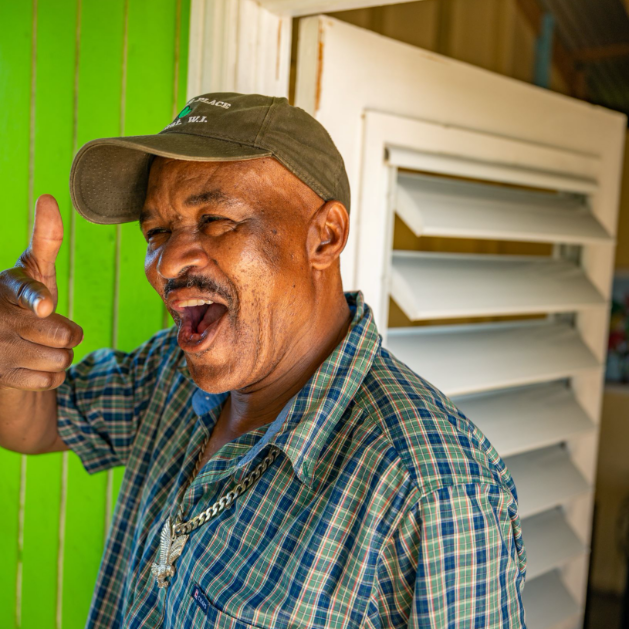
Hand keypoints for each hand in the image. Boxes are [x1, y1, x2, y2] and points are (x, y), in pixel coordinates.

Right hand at [0, 195, 82, 390]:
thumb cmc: (24, 300)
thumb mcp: (34, 270)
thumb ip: (45, 240)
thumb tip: (49, 198)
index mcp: (9, 288)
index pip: (28, 293)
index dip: (38, 301)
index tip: (45, 307)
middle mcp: (0, 319)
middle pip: (65, 335)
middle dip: (69, 334)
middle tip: (51, 326)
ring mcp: (0, 350)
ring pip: (62, 359)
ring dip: (61, 355)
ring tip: (41, 345)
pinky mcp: (5, 376)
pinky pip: (52, 380)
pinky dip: (52, 375)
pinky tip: (35, 363)